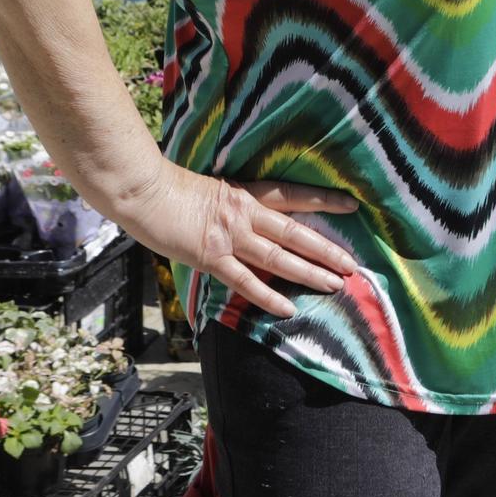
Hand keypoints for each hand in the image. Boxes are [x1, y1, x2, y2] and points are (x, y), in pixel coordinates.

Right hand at [118, 159, 359, 317]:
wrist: (143, 190)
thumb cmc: (169, 187)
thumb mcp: (210, 189)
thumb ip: (232, 205)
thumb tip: (248, 219)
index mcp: (245, 193)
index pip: (293, 195)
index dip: (324, 200)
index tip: (352, 206)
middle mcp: (244, 213)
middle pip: (295, 232)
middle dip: (327, 250)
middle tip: (352, 265)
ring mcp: (229, 236)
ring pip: (279, 258)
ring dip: (309, 273)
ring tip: (334, 285)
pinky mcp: (211, 257)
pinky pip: (245, 282)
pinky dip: (268, 297)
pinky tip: (287, 309)